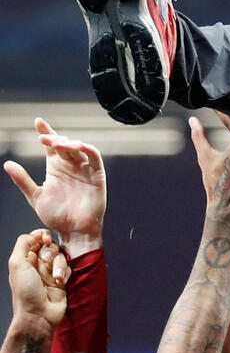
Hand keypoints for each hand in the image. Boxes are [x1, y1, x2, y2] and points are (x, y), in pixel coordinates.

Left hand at [4, 119, 105, 256]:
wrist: (73, 230)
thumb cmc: (56, 216)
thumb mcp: (35, 196)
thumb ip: (22, 180)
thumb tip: (8, 164)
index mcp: (56, 168)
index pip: (51, 146)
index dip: (46, 132)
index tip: (38, 121)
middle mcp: (70, 166)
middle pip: (64, 144)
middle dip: (55, 138)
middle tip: (44, 139)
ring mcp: (84, 169)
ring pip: (79, 148)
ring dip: (69, 143)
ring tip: (58, 144)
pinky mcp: (97, 175)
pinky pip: (94, 157)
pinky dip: (87, 149)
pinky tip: (78, 146)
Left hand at [8, 230, 69, 329]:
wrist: (39, 315)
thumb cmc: (26, 292)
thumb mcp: (17, 264)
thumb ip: (23, 244)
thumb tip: (34, 234)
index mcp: (24, 259)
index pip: (36, 239)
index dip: (42, 236)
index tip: (45, 239)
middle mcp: (37, 264)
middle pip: (50, 245)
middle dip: (51, 251)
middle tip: (46, 261)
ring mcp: (49, 271)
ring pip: (61, 256)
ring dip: (58, 265)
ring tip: (54, 277)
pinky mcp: (61, 279)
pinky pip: (68, 268)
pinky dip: (64, 273)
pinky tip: (60, 282)